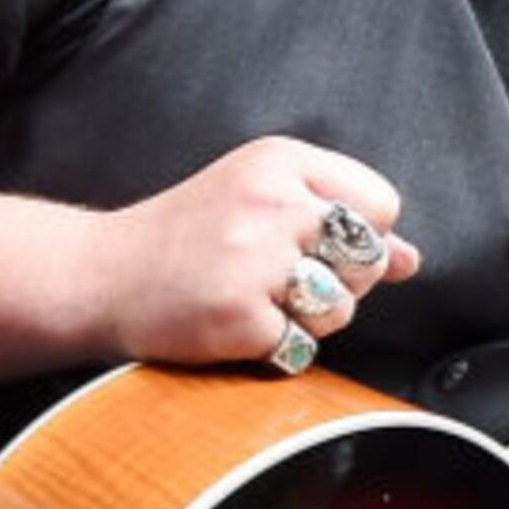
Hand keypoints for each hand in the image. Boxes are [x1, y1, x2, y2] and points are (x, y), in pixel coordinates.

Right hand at [92, 138, 422, 364]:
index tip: (315, 245)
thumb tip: (410, 260)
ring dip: (308, 319)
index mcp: (280, 160)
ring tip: (253, 298)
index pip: (380, 203)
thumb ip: (338, 221)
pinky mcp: (237, 315)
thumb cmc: (185, 237)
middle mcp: (270, 202)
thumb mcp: (261, 202)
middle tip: (278, 277)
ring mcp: (252, 260)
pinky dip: (274, 348)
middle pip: (368, 257)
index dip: (361, 237)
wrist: (99, 275)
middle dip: (340, 281)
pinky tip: (233, 324)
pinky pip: (300, 347)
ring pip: (341, 307)